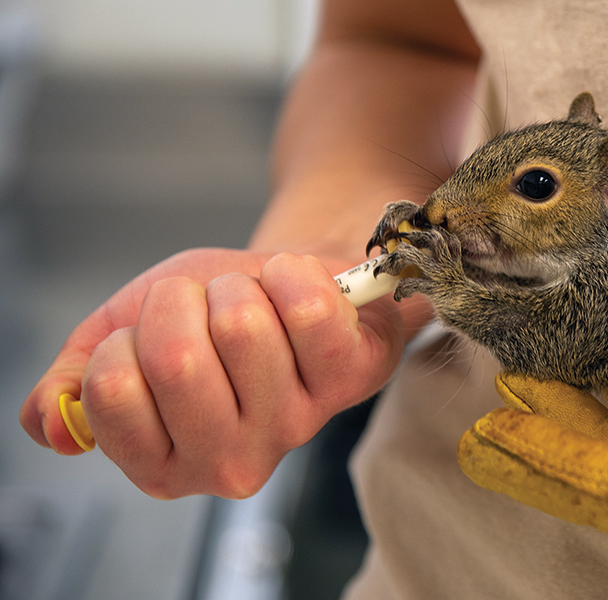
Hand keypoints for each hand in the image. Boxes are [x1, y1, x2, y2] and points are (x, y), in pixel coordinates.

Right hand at [20, 248, 407, 498]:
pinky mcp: (350, 380)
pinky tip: (300, 293)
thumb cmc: (209, 316)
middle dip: (182, 303)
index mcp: (163, 462)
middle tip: (208, 309)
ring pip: (241, 324)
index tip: (156, 335)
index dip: (128, 337)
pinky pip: (306, 306)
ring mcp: (295, 426)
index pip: (110, 387)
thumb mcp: (127, 340)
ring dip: (239, 287)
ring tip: (256, 304)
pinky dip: (292, 271)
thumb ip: (75, 383)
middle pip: (176, 358)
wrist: (291, 286)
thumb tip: (49, 425)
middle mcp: (230, 463)